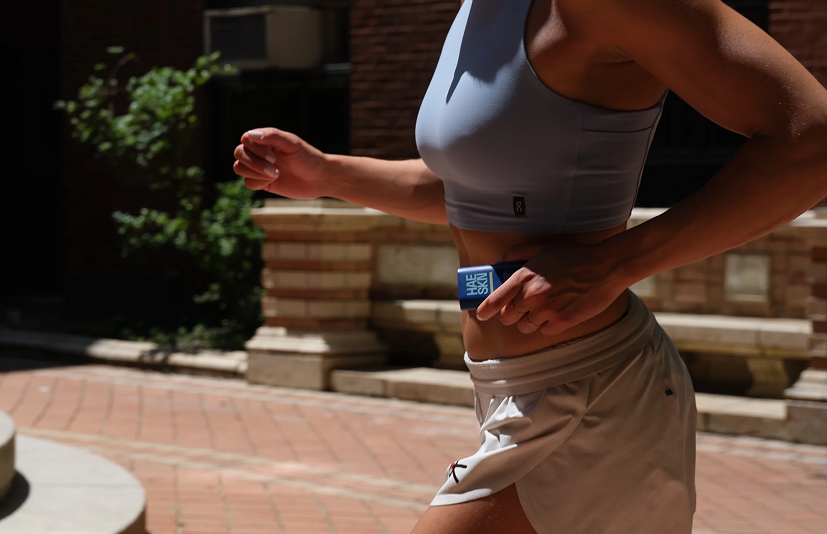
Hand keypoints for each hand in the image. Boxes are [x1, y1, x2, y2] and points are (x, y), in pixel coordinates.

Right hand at [234, 128, 327, 198]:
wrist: (319, 178)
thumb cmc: (308, 157)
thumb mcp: (293, 144)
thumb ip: (273, 136)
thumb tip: (250, 135)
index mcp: (266, 140)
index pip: (245, 139)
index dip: (255, 149)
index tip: (274, 157)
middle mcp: (260, 152)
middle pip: (239, 153)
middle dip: (254, 163)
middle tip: (276, 170)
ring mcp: (259, 167)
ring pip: (239, 168)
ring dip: (255, 172)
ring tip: (276, 175)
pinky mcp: (262, 182)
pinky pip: (248, 182)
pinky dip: (257, 182)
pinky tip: (273, 181)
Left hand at [475, 241, 626, 335]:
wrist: (605, 267)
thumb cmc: (573, 256)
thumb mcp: (541, 248)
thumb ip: (515, 254)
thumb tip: (498, 264)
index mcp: (524, 277)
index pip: (495, 299)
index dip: (485, 309)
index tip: (482, 314)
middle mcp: (532, 296)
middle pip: (508, 317)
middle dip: (512, 313)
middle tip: (521, 306)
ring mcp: (547, 311)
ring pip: (525, 326)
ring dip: (530, 320)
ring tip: (543, 307)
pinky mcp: (562, 322)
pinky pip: (544, 331)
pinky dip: (547, 324)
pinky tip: (557, 311)